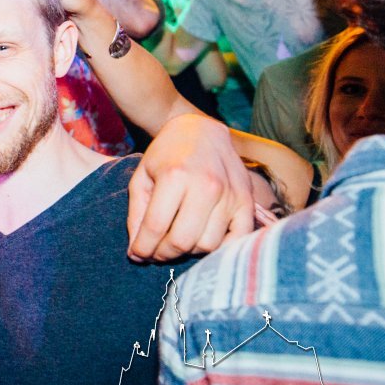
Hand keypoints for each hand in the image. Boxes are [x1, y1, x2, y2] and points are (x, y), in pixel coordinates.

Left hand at [127, 114, 254, 261]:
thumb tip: (136, 252)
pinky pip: (236, 240)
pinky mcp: (247, 201)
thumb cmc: (166, 155)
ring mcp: (230, 195)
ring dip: (188, 252)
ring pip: (207, 245)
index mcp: (175, 176)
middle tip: (154, 252)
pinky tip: (201, 241)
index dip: (143, 248)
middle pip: (182, 241)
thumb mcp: (141, 178)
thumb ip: (136, 215)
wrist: (200, 131)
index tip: (136, 254)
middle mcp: (206, 186)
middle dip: (162, 254)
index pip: (156, 227)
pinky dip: (218, 249)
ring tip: (176, 241)